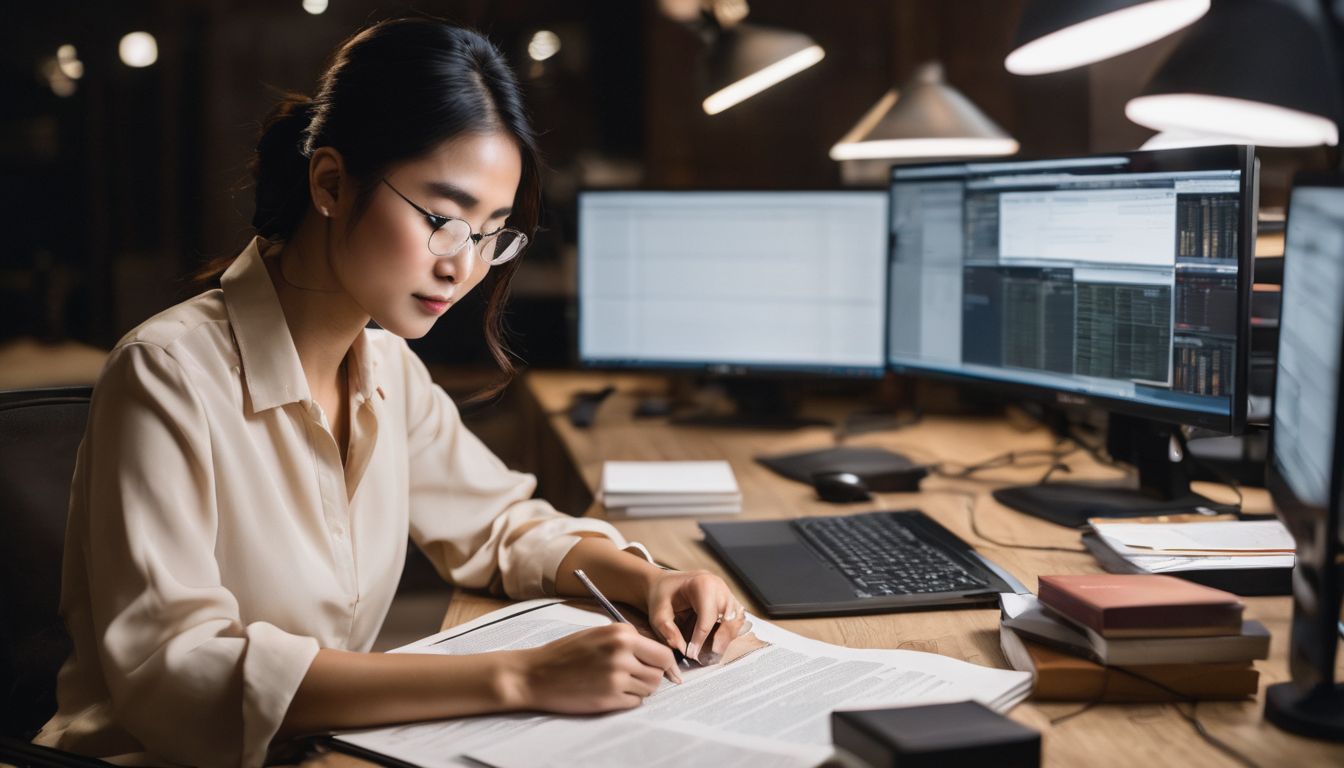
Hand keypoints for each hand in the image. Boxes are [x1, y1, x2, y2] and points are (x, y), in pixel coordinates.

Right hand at [514, 624, 678, 713]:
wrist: (535, 674)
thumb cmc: (565, 653)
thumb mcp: (598, 634)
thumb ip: (627, 640)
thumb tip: (658, 654)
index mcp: (621, 633)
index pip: (663, 651)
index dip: (663, 661)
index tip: (663, 668)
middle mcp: (622, 653)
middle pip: (661, 670)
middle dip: (654, 674)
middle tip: (638, 675)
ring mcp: (616, 677)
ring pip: (650, 687)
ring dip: (641, 687)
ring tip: (620, 682)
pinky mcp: (609, 698)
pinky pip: (635, 702)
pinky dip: (628, 699)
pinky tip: (610, 692)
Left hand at [645, 570, 747, 665]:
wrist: (665, 584)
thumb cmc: (662, 595)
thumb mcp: (657, 612)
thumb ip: (666, 629)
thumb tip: (679, 646)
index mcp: (702, 583)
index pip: (707, 616)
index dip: (700, 638)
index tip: (691, 653)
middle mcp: (718, 586)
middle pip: (729, 617)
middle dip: (722, 639)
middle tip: (710, 656)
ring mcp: (726, 592)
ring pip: (737, 618)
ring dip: (728, 637)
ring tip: (715, 651)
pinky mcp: (729, 600)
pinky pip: (736, 619)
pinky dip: (730, 633)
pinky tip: (718, 643)